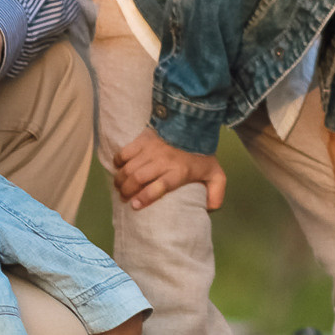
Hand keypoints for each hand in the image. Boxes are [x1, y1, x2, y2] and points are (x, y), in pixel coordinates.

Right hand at [112, 129, 226, 211]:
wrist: (193, 126)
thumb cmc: (202, 154)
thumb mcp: (216, 174)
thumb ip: (216, 193)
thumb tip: (210, 209)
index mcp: (178, 172)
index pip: (159, 186)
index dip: (145, 197)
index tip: (134, 206)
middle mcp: (162, 161)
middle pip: (138, 178)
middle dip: (126, 191)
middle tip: (123, 198)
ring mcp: (151, 150)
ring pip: (129, 167)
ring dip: (120, 180)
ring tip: (119, 187)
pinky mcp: (143, 139)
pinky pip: (125, 152)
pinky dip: (118, 161)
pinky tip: (119, 168)